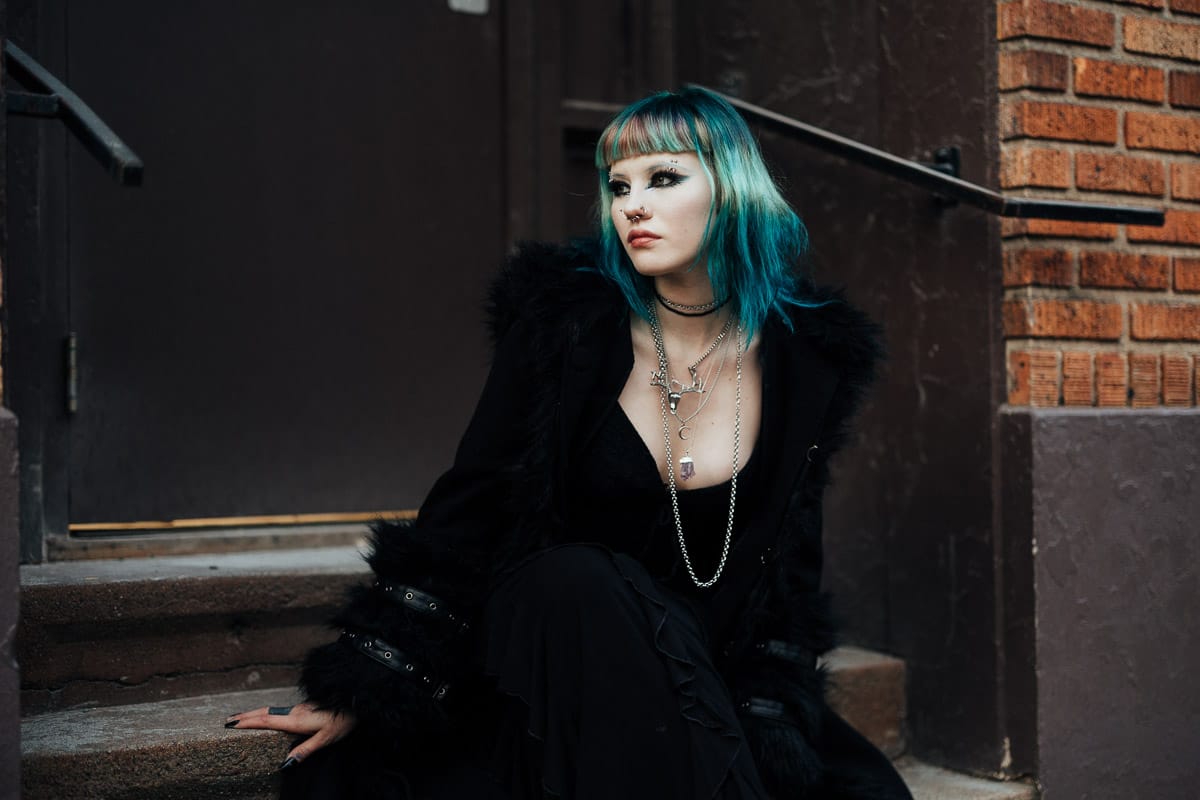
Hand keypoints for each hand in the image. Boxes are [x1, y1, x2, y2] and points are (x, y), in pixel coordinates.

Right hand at [225, 702, 356, 767]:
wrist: (356, 700)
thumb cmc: (343, 720)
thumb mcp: (325, 739)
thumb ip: (305, 750)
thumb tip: (285, 764)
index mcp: (296, 720)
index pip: (266, 720)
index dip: (247, 723)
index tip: (230, 725)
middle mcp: (294, 712)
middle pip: (264, 713)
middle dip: (244, 717)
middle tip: (225, 721)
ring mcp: (298, 708)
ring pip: (270, 710)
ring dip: (253, 714)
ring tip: (238, 718)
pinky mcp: (303, 708)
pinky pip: (278, 710)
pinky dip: (264, 713)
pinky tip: (264, 717)